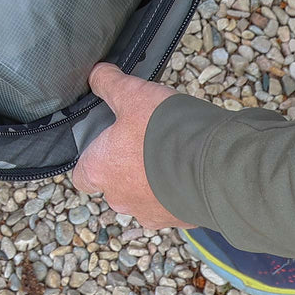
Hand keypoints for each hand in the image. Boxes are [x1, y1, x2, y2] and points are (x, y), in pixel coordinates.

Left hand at [70, 62, 191, 228]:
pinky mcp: (176, 220)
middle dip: (125, 166)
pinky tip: (186, 168)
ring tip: (167, 153)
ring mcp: (148, 213)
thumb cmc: (164, 131)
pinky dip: (174, 190)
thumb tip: (96, 74)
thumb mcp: (132, 93)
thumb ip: (108, 83)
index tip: (105, 143)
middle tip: (141, 140)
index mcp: (100, 170)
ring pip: (141, 197)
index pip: (81, 175)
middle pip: (113, 185)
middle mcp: (119, 199)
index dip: (91, 158)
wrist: (212, 167)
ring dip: (150, 180)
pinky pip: (168, 204)